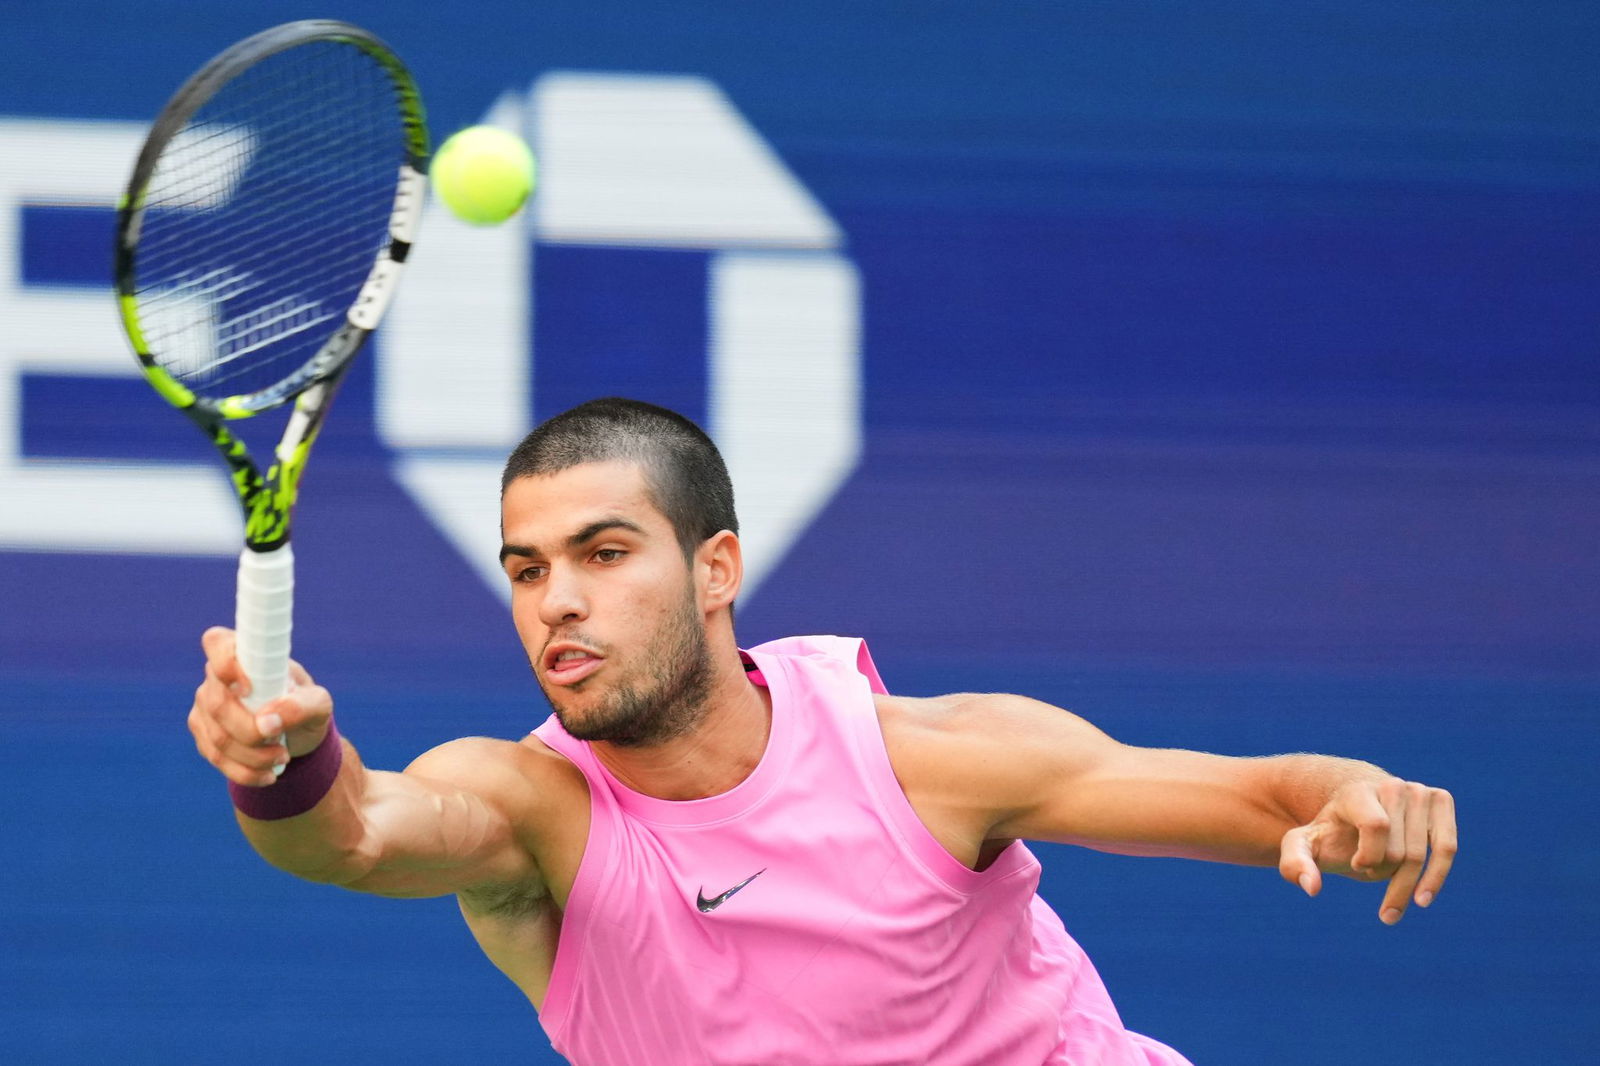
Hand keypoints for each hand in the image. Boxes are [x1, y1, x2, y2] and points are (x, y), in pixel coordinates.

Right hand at [188, 626, 333, 786]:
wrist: (297, 734)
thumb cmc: (305, 706)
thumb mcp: (319, 703)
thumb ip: (302, 705)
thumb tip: (269, 720)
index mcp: (246, 655)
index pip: (217, 643)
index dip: (225, 662)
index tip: (249, 687)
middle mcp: (216, 677)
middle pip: (217, 704)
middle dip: (251, 731)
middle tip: (279, 742)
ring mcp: (205, 706)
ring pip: (218, 737)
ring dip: (254, 756)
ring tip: (282, 757)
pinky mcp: (203, 734)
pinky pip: (216, 758)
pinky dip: (246, 772)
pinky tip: (268, 774)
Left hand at [1278, 776, 1456, 924]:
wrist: (1356, 807)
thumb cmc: (1330, 830)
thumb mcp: (1303, 844)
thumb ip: (1294, 863)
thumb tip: (1312, 889)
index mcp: (1357, 791)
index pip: (1376, 826)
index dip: (1368, 856)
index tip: (1355, 864)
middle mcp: (1391, 785)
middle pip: (1398, 850)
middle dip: (1382, 872)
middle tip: (1365, 872)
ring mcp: (1419, 790)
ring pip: (1422, 854)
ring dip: (1406, 884)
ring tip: (1388, 909)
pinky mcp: (1440, 800)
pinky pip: (1447, 847)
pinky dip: (1436, 877)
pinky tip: (1421, 899)